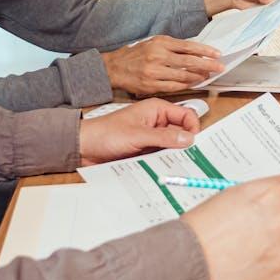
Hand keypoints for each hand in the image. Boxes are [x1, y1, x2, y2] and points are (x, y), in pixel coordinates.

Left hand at [78, 99, 200, 165]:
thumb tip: (189, 139)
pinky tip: (165, 169)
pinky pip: (163, 156)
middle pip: (182, 132)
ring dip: (175, 156)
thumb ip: (164, 137)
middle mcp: (157, 122)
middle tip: (191, 159)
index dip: (193, 128)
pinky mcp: (147, 150)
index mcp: (157, 110)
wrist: (84, 148)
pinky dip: (165, 162)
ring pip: (174, 146)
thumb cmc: (105, 134)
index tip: (195, 144)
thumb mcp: (136, 135)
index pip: (187, 115)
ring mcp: (153, 137)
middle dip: (186, 145)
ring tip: (177, 166)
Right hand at [102, 36, 223, 95]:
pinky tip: (193, 84)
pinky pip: (174, 87)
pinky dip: (185, 85)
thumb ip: (172, 46)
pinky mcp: (151, 85)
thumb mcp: (153, 43)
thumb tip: (194, 51)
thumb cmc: (136, 54)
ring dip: (198, 77)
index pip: (188, 46)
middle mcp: (158, 56)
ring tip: (207, 76)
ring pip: (183, 76)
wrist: (114, 67)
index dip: (205, 51)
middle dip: (207, 65)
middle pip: (189, 61)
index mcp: (160, 43)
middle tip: (219, 67)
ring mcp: (154, 71)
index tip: (217, 54)